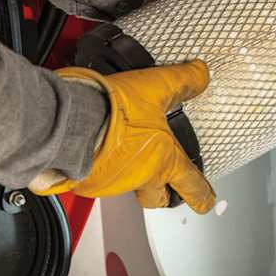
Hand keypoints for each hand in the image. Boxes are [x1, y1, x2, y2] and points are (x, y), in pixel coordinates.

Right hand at [31, 61, 214, 212]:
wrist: (70, 120)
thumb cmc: (113, 110)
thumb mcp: (157, 87)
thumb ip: (183, 81)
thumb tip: (201, 73)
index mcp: (163, 161)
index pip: (190, 184)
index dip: (201, 195)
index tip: (206, 202)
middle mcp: (139, 178)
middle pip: (157, 198)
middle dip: (163, 195)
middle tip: (165, 188)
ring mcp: (112, 182)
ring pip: (127, 186)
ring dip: (130, 175)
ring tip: (127, 154)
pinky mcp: (86, 180)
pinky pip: (100, 178)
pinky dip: (103, 168)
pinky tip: (101, 149)